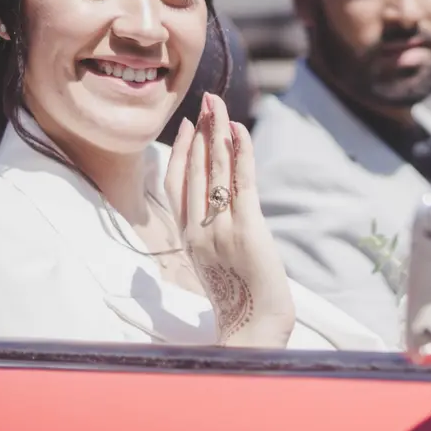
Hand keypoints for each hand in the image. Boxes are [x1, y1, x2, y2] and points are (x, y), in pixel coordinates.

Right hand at [165, 92, 294, 347]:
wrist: (253, 327)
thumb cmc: (239, 301)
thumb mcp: (213, 266)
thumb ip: (206, 237)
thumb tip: (210, 214)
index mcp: (187, 238)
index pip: (177, 185)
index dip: (181, 152)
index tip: (187, 126)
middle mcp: (197, 229)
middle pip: (194, 169)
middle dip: (200, 132)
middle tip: (207, 102)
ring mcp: (220, 227)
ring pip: (215, 169)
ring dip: (217, 133)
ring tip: (219, 105)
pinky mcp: (247, 228)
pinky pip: (241, 181)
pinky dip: (240, 151)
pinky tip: (239, 129)